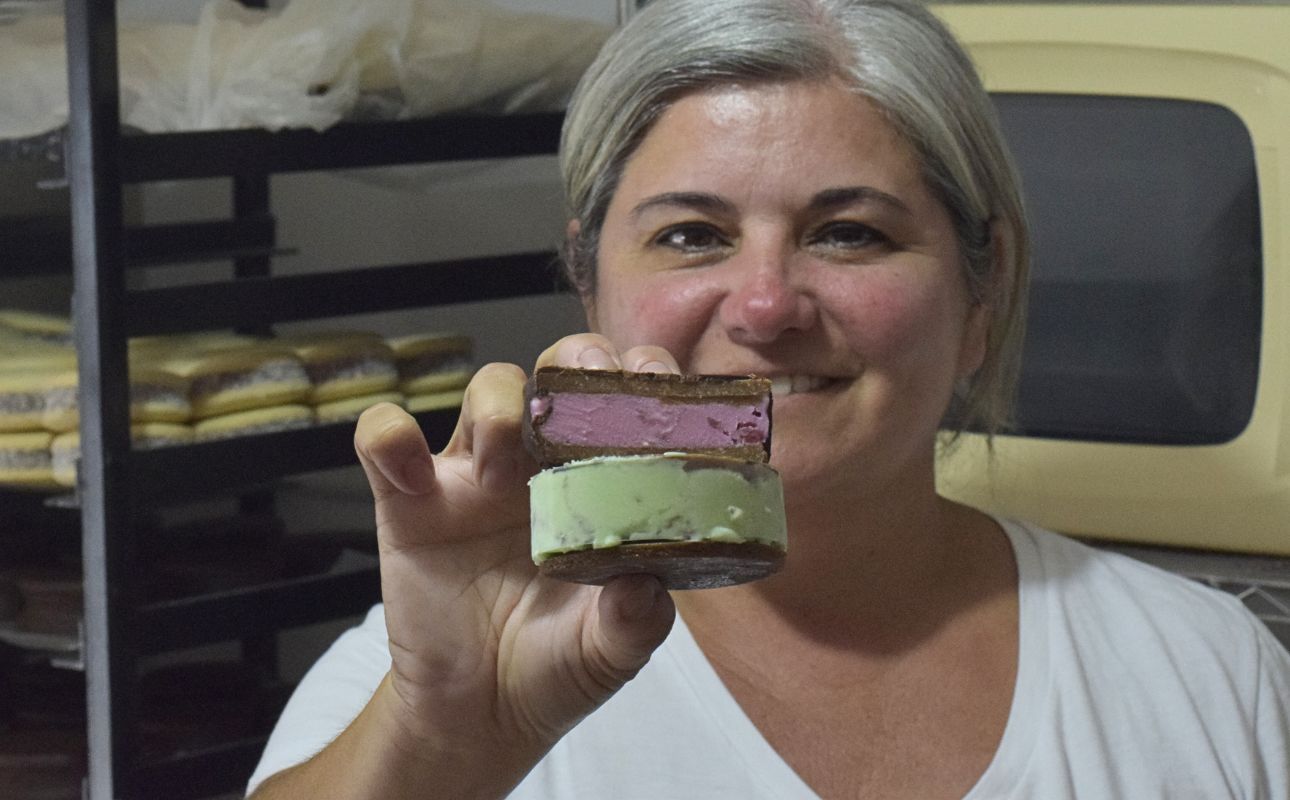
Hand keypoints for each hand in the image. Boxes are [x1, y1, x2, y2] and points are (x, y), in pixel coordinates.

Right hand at [352, 334, 679, 784]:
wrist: (480, 716)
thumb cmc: (557, 667)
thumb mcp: (609, 653)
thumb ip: (635, 623)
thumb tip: (646, 587)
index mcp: (599, 485)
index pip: (626, 405)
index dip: (641, 381)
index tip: (654, 384)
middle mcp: (540, 466)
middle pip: (557, 376)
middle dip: (575, 361)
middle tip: (589, 387)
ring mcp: (473, 477)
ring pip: (485, 389)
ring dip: (498, 403)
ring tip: (502, 462)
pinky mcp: (408, 502)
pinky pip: (384, 442)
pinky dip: (389, 438)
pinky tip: (410, 477)